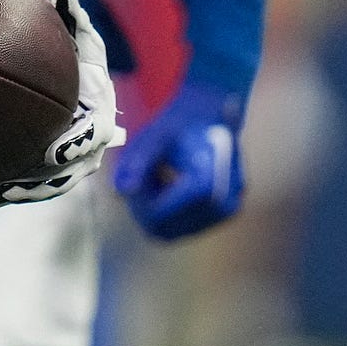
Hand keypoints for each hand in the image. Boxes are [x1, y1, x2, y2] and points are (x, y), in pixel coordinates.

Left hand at [0, 0, 125, 211]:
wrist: (25, 32)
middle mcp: (74, 138)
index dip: (77, 147)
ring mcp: (46, 153)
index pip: (93, 134)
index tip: (53, 151)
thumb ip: (65, 8)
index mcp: (93, 108)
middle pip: (61, 172)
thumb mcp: (56, 9)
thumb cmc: (43, 19)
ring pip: (27, 182)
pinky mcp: (17, 157)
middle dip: (34, 185)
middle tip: (5, 188)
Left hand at [111, 81, 245, 239]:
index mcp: (206, 185)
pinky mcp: (226, 214)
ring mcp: (227, 212)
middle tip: (138, 179)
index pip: (157, 215)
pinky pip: (186, 226)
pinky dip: (170, 212)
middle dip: (144, 209)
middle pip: (164, 229)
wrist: (211, 114)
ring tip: (154, 177)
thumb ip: (136, 164)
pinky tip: (167, 184)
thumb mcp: (152, 138)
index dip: (136, 202)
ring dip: (156, 212)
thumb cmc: (179, 124)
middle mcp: (222, 204)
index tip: (129, 179)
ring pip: (173, 231)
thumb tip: (120, 192)